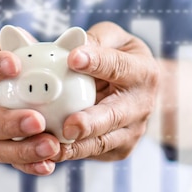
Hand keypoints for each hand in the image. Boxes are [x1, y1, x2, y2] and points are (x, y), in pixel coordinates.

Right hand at [0, 32, 61, 175]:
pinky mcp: (4, 147)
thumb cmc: (30, 56)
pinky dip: (32, 164)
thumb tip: (78, 38)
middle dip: (9, 122)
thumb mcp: (36, 42)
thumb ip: (54, 41)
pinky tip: (51, 164)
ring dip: (23, 150)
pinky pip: (15, 161)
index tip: (15, 64)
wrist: (30, 81)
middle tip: (37, 120)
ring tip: (51, 145)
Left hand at [58, 22, 159, 161]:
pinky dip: (71, 154)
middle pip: (115, 115)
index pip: (118, 66)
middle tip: (69, 125)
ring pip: (103, 142)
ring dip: (77, 147)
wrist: (138, 88)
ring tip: (51, 147)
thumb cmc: (118, 56)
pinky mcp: (120, 149)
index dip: (97, 62)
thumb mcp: (112, 38)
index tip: (73, 58)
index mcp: (142, 71)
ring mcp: (133, 130)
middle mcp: (141, 104)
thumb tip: (69, 45)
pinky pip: (93, 153)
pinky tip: (49, 153)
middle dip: (91, 122)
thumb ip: (94, 39)